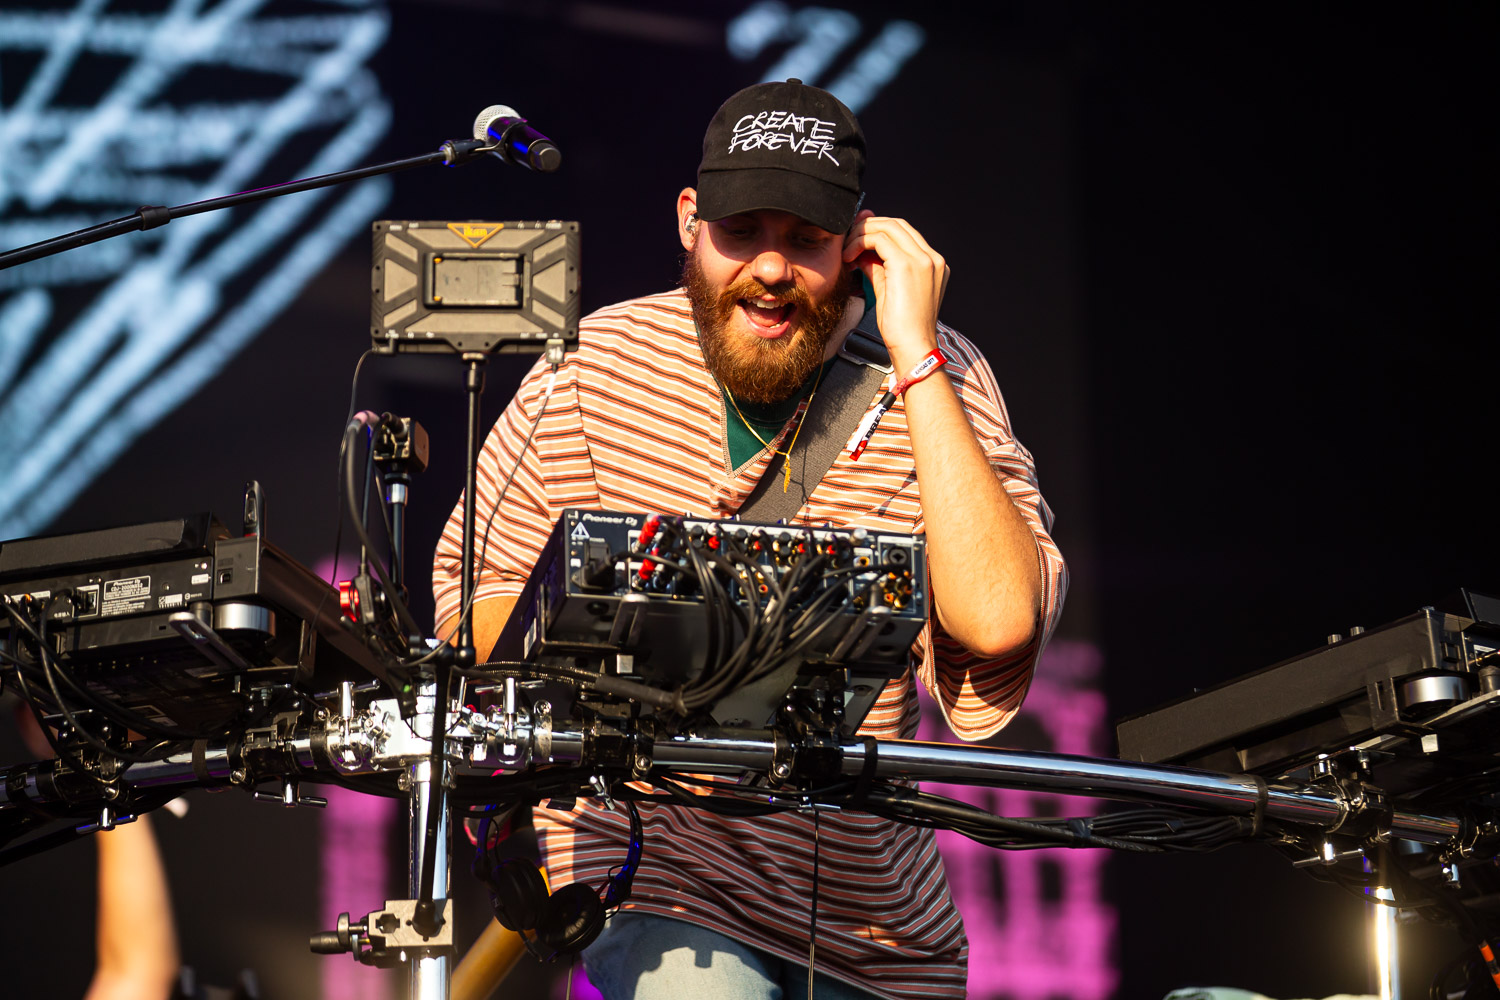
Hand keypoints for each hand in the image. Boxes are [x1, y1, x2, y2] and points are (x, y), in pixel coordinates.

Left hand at [842, 210, 949, 368]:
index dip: (878, 228)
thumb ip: (879, 267)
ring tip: (846, 250)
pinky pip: (879, 240)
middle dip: (868, 226)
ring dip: (862, 234)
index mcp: (933, 264)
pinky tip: (849, 257)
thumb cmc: (903, 328)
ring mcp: (923, 259)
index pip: (904, 233)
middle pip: (897, 224)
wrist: (912, 346)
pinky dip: (860, 243)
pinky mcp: (907, 264)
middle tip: (848, 235)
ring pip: (888, 227)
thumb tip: (863, 252)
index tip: (859, 233)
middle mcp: (932, 258)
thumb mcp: (889, 290)